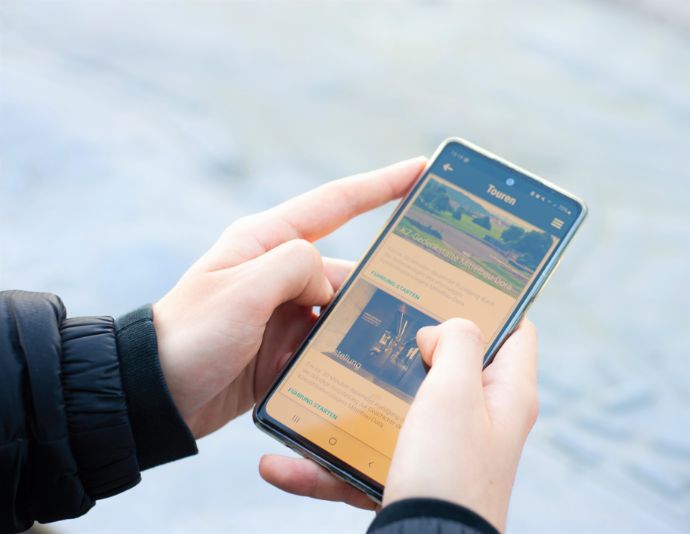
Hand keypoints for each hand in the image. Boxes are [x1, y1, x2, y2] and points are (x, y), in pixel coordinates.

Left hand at [152, 157, 425, 437]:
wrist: (156, 399)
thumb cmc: (190, 336)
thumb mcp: (243, 291)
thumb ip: (296, 267)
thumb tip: (330, 284)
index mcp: (266, 241)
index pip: (334, 203)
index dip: (381, 184)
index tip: (420, 169)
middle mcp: (278, 271)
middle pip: (345, 268)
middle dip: (377, 283)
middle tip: (424, 293)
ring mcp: (282, 310)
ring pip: (340, 309)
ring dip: (355, 327)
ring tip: (389, 344)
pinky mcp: (283, 345)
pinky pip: (326, 340)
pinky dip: (340, 351)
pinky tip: (359, 366)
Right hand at [259, 318, 538, 526]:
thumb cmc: (449, 471)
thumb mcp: (456, 392)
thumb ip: (456, 343)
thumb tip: (439, 330)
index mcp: (505, 393)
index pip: (515, 331)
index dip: (489, 304)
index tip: (447, 285)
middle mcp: (479, 420)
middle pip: (447, 365)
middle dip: (406, 346)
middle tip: (371, 323)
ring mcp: (443, 451)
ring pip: (394, 412)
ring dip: (353, 404)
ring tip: (309, 386)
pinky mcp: (410, 478)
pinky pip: (364, 460)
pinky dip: (326, 464)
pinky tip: (279, 464)